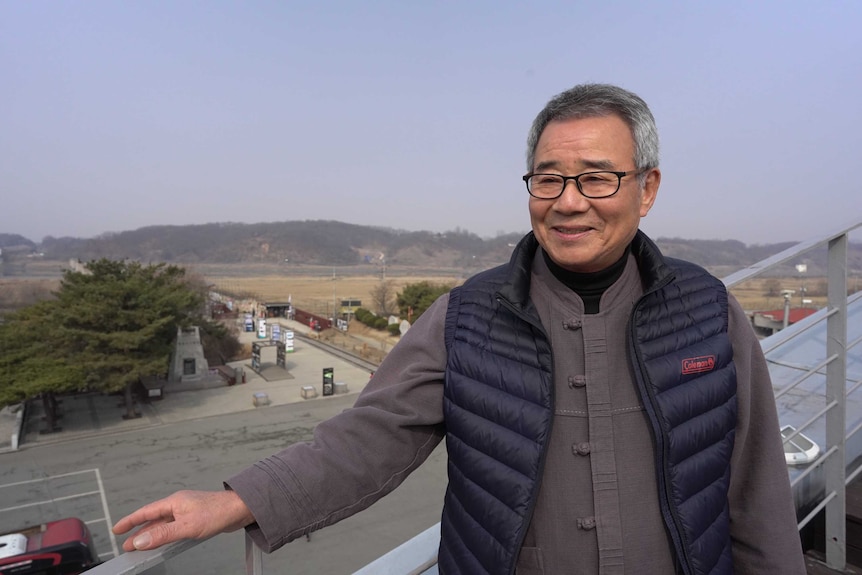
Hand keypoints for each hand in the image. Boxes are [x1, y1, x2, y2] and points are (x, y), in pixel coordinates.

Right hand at [112, 490, 254, 551]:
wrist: (241, 509)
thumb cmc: (218, 512)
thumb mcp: (187, 526)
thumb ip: (163, 534)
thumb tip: (140, 541)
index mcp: (174, 502)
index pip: (146, 512)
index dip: (130, 521)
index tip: (117, 529)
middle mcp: (179, 505)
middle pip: (153, 519)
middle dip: (138, 533)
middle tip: (127, 545)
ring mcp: (187, 511)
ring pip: (163, 524)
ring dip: (152, 536)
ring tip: (141, 548)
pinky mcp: (195, 518)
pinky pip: (174, 528)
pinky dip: (165, 536)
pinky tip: (164, 542)